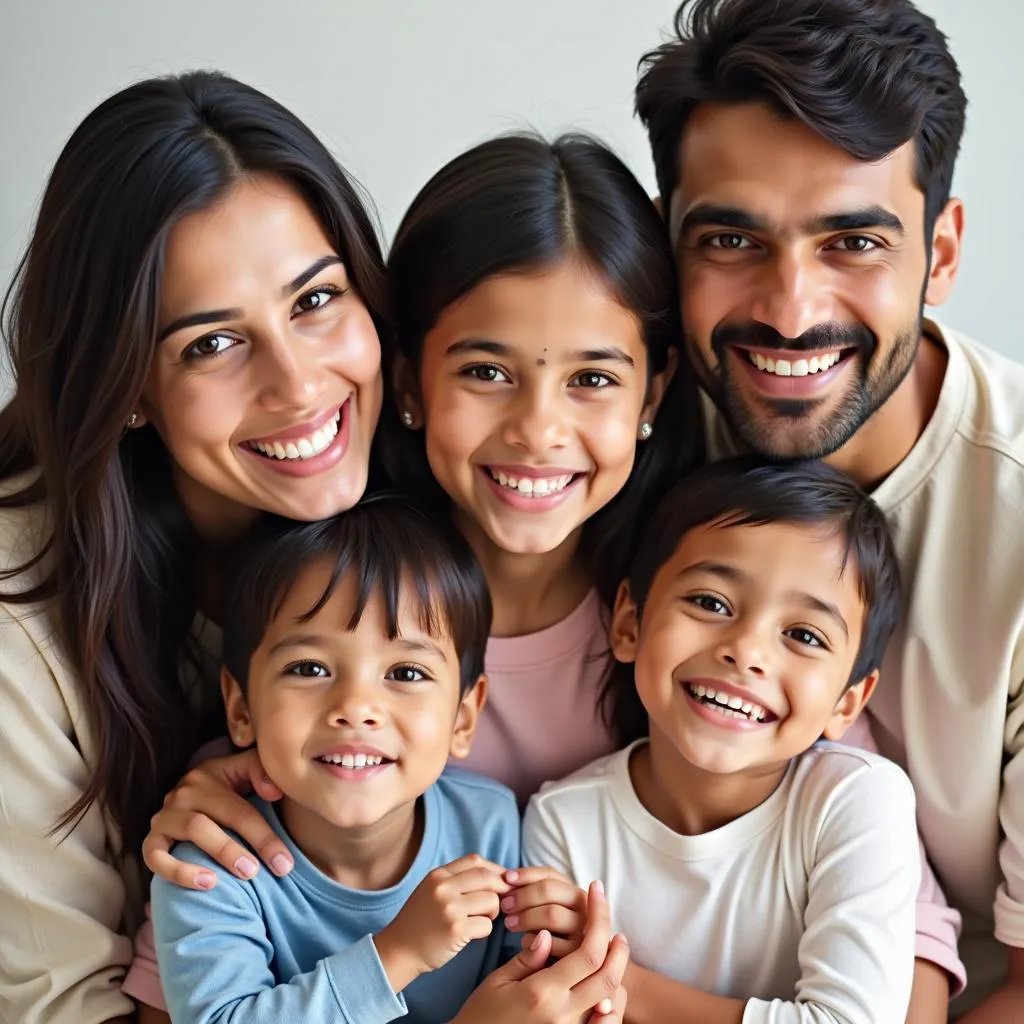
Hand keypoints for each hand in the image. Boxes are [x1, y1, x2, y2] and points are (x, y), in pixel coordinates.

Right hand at [142, 749, 291, 888]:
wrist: (197, 800)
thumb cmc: (232, 789)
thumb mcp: (247, 771)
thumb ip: (263, 772)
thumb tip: (273, 791)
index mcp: (209, 775)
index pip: (239, 808)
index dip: (264, 837)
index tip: (285, 864)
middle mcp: (183, 793)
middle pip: (216, 819)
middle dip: (242, 848)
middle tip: (260, 872)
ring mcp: (164, 817)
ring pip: (191, 831)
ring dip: (218, 854)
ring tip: (242, 876)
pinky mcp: (151, 841)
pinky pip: (156, 857)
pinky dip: (178, 872)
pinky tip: (206, 884)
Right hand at [375, 854, 512, 991]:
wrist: (400, 949)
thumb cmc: (422, 920)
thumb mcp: (433, 890)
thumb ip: (458, 880)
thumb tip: (498, 876)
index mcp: (438, 874)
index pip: (475, 860)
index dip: (495, 869)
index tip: (502, 881)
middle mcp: (443, 887)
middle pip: (487, 878)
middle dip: (501, 889)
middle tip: (500, 902)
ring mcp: (450, 908)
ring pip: (492, 901)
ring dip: (493, 912)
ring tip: (481, 919)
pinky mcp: (456, 930)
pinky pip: (487, 925)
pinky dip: (485, 930)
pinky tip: (472, 934)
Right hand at [453, 881, 629, 1023]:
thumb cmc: (480, 1014)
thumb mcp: (498, 981)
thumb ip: (527, 958)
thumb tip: (545, 935)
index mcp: (543, 993)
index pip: (588, 954)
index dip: (599, 920)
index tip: (597, 894)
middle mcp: (563, 1015)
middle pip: (609, 977)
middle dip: (619, 948)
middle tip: (615, 927)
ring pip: (611, 1000)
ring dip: (616, 972)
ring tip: (611, 951)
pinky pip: (602, 1021)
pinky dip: (610, 1001)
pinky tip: (603, 984)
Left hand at [502, 866, 586, 957]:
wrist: (559, 978)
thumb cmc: (546, 938)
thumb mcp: (544, 912)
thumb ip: (531, 892)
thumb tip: (506, 878)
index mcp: (579, 895)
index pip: (550, 874)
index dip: (526, 874)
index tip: (506, 878)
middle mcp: (587, 911)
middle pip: (550, 890)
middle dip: (523, 895)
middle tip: (505, 905)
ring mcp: (585, 933)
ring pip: (551, 913)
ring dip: (526, 916)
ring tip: (510, 923)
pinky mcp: (577, 957)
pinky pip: (551, 942)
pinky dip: (533, 939)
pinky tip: (523, 942)